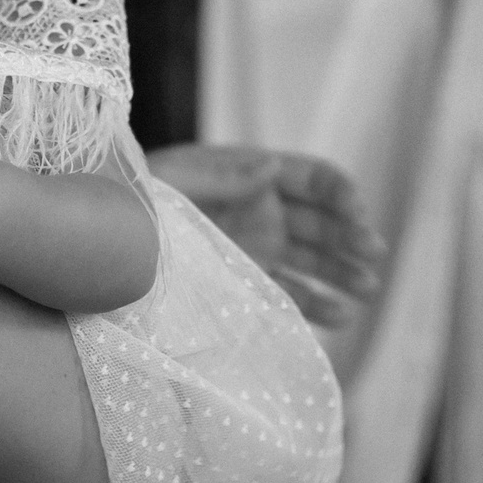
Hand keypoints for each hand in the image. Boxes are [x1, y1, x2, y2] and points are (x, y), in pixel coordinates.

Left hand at [146, 145, 385, 327]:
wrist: (108, 241)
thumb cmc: (136, 197)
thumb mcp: (172, 178)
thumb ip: (222, 176)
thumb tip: (271, 166)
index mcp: (252, 174)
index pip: (312, 177)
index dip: (339, 192)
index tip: (357, 211)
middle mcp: (265, 211)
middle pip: (322, 222)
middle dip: (351, 235)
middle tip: (374, 255)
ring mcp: (260, 249)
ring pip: (315, 261)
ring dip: (344, 272)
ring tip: (368, 287)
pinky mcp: (248, 284)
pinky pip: (290, 295)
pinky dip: (317, 306)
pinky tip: (342, 317)